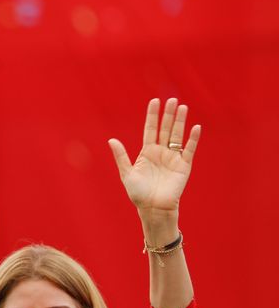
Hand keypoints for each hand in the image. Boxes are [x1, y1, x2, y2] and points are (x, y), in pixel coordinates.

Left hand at [108, 98, 200, 220]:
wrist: (153, 208)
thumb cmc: (138, 193)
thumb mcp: (127, 173)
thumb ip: (121, 156)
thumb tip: (111, 140)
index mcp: (147, 152)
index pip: (150, 129)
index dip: (152, 115)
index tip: (155, 101)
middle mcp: (161, 152)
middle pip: (165, 129)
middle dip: (168, 114)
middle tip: (171, 99)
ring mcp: (173, 158)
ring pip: (177, 136)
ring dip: (180, 122)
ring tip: (182, 107)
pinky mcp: (184, 166)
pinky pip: (189, 150)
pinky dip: (192, 139)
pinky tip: (196, 127)